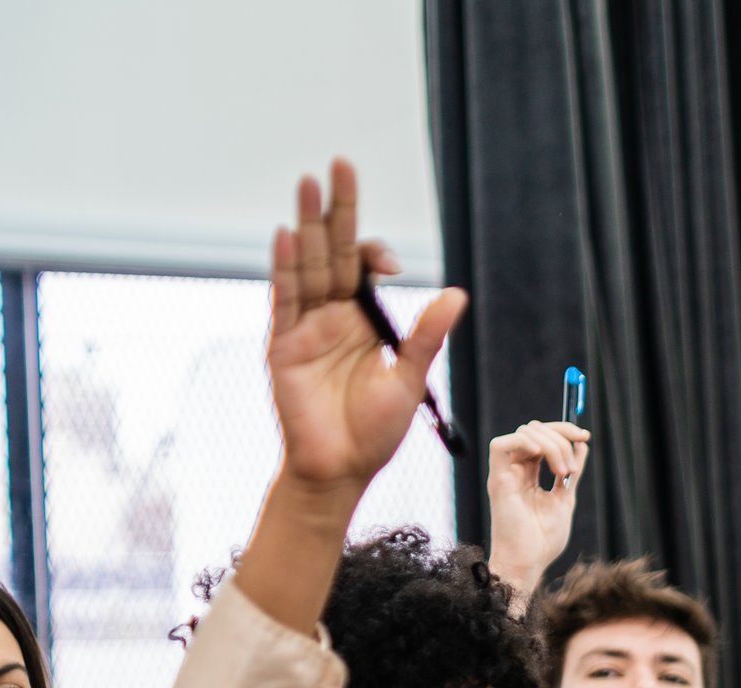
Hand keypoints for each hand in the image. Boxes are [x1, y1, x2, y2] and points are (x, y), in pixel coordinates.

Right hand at [266, 159, 467, 494]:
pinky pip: (285, 299)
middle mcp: (332, 316)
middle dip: (336, 210)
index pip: (363, 267)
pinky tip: (287, 235)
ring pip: (307, 265)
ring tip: (307, 183)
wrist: (340, 469)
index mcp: (363, 321)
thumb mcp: (410, 377)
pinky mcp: (284, 345)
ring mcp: (305, 327)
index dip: (373, 252)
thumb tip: (456, 293)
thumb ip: (427, 334)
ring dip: (308, 225)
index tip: (390, 264)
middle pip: (332, 252)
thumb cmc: (374, 431)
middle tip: (339, 165)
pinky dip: (285, 268)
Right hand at [486, 420, 592, 594]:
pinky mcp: (497, 480)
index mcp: (530, 474)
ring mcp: (506, 473)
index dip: (563, 431)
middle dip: (560, 438)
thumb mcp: (566, 498)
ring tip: (564, 473)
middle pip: (534, 430)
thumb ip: (573, 472)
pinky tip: (542, 459)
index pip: (543, 437)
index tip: (585, 437)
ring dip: (551, 445)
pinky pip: (501, 444)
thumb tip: (582, 446)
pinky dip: (524, 442)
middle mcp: (516, 470)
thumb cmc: (543, 540)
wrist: (528, 563)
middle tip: (571, 469)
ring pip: (524, 433)